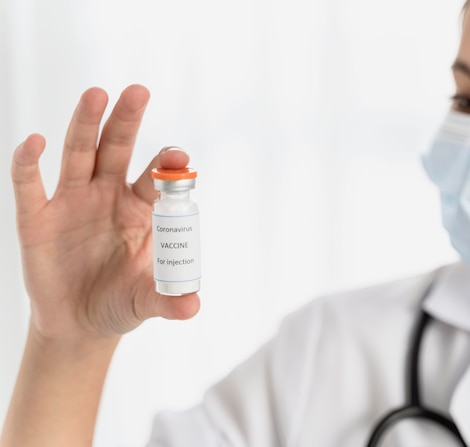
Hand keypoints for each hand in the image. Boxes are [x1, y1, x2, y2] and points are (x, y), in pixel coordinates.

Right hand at [11, 85, 199, 341]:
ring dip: (86, 125)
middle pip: (118, 150)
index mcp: (141, 210)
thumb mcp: (146, 302)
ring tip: (96, 94)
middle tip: (138, 91)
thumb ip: (168, 301)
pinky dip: (28, 163)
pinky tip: (33, 141)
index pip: (156, 178)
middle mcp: (108, 196)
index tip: (179, 153)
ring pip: (79, 154)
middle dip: (127, 121)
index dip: (166, 165)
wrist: (79, 324)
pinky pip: (30, 184)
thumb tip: (194, 307)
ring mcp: (72, 202)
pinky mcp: (37, 218)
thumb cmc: (120, 302)